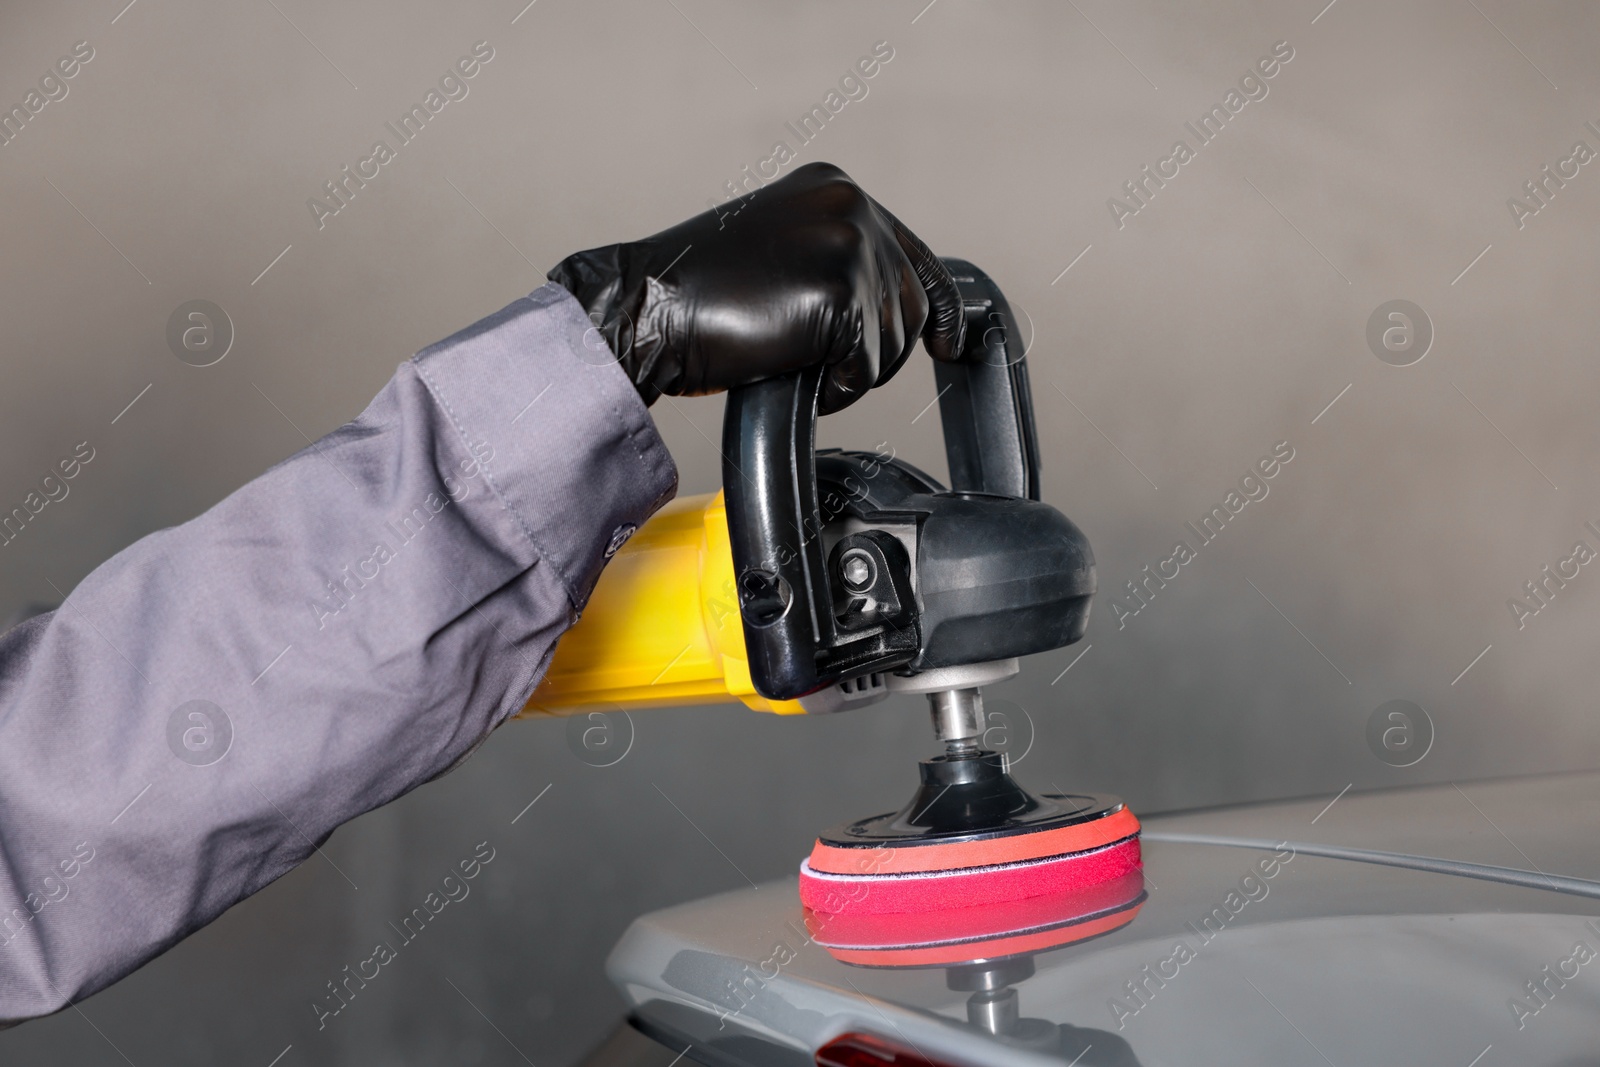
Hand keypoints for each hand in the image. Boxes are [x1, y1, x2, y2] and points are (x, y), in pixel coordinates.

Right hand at [548, 162, 965, 414]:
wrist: (648, 308)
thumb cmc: (697, 294)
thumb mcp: (780, 251)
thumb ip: (834, 258)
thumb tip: (889, 300)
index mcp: (835, 188)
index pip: (914, 254)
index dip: (937, 307)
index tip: (950, 342)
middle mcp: (851, 205)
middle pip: (910, 304)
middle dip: (874, 351)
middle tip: (820, 365)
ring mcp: (849, 246)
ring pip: (893, 341)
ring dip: (850, 371)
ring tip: (792, 360)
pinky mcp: (841, 294)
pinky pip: (865, 367)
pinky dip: (834, 389)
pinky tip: (789, 372)